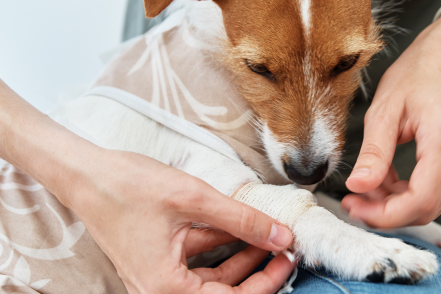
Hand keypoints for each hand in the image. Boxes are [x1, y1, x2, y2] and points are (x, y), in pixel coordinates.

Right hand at [0, 80, 294, 293]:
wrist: (84, 173)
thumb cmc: (127, 185)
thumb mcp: (194, 199)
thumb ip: (242, 220)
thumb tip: (282, 236)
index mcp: (165, 287)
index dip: (267, 281)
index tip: (290, 257)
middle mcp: (159, 290)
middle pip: (222, 290)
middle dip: (257, 269)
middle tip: (284, 246)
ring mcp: (157, 277)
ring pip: (211, 275)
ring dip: (240, 255)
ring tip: (267, 232)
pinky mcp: (157, 260)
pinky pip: (196, 261)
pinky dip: (219, 245)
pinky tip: (238, 226)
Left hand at [342, 9, 440, 227]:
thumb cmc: (419, 73)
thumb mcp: (384, 108)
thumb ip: (373, 152)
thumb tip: (358, 186)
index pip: (422, 199)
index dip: (386, 214)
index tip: (356, 208)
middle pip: (427, 207)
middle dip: (386, 211)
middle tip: (355, 198)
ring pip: (433, 204)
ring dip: (397, 202)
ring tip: (372, 181)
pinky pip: (439, 191)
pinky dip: (410, 192)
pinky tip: (390, 176)